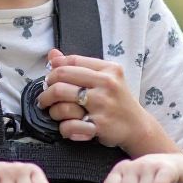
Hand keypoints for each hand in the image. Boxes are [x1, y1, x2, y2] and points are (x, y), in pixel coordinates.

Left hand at [37, 49, 160, 154]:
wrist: (138, 126)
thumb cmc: (117, 99)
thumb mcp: (105, 77)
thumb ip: (79, 65)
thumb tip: (52, 55)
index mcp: (107, 69)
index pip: (71, 62)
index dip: (54, 70)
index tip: (50, 80)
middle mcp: (106, 84)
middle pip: (61, 79)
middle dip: (47, 90)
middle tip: (44, 98)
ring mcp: (103, 105)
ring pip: (61, 103)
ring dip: (52, 110)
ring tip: (54, 113)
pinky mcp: (100, 125)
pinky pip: (69, 125)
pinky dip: (63, 128)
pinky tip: (66, 126)